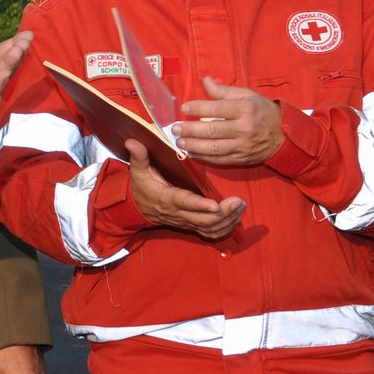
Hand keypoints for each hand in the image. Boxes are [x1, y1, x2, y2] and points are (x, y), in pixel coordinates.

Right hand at [125, 139, 244, 240]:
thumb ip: (139, 156)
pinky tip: (236, 219)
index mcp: (167, 198)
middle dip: (223, 213)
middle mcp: (178, 213)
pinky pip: (210, 233)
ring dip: (228, 221)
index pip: (184, 202)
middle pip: (203, 220)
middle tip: (238, 201)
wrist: (137, 209)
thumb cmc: (141, 187)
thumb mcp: (138, 171)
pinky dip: (225, 229)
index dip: (200, 205)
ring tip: (241, 207)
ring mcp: (186, 222)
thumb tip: (133, 141)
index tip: (215, 204)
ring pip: (209, 228)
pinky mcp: (191, 225)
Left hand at [171, 76, 284, 166]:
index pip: (217, 108)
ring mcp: (242, 146)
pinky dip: (203, 157)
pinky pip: (219, 160)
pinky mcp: (241, 159)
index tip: (184, 108)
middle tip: (175, 128)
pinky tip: (191, 153)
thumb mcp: (248, 96)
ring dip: (193, 146)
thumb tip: (205, 81)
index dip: (198, 108)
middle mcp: (244, 129)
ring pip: (213, 148)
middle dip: (190, 130)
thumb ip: (224, 91)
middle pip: (212, 130)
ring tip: (179, 142)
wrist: (284, 137)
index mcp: (246, 109)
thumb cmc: (263, 112)